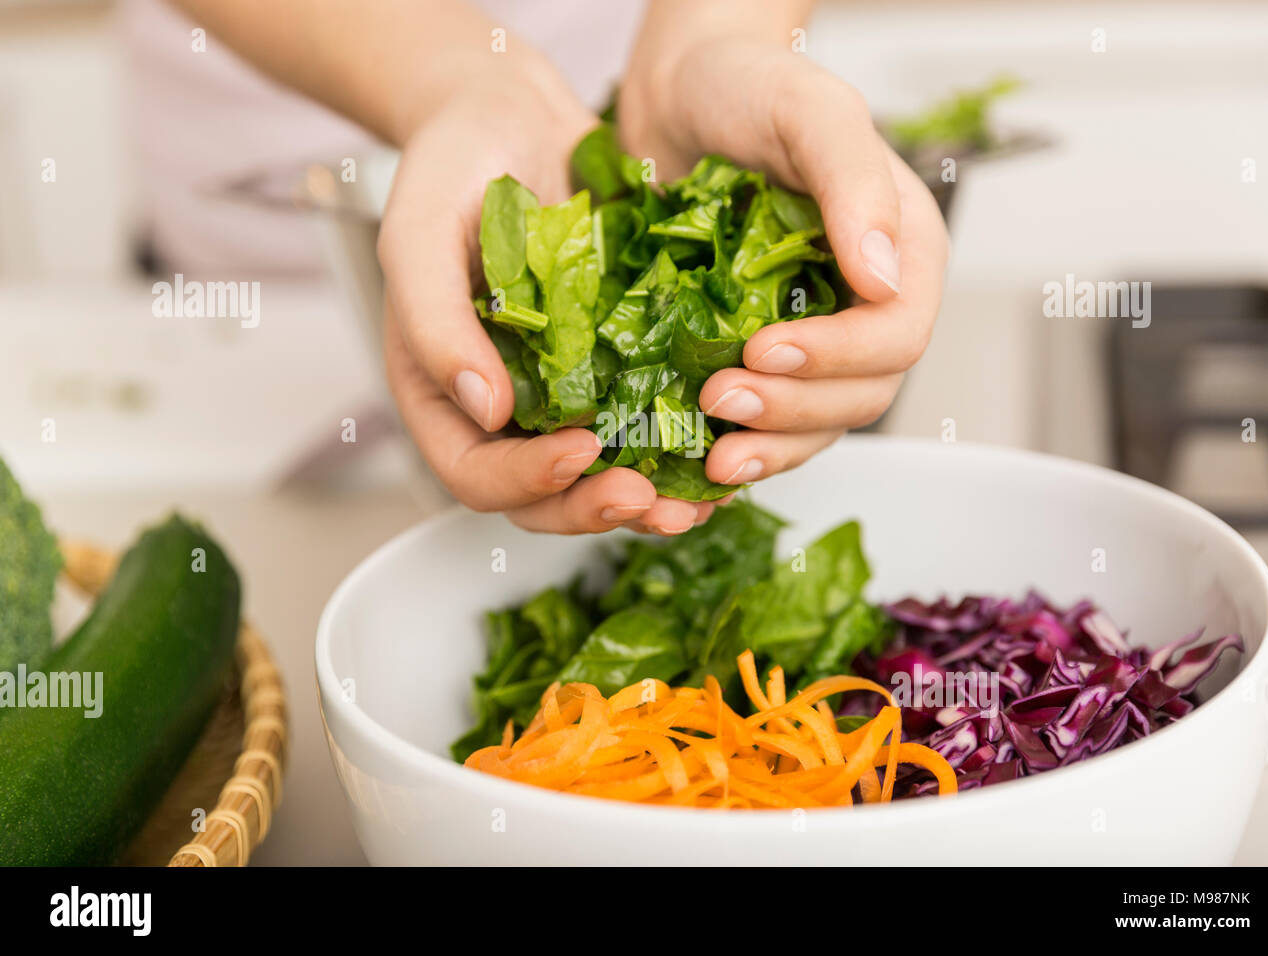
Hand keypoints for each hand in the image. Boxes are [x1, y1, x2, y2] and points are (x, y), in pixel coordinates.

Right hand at [379, 68, 723, 534]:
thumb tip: (482, 408)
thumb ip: (434, 323)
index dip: (526, 480)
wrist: (510, 114)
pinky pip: (648, 422)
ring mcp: (566, 391)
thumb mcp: (419, 236)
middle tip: (649, 497)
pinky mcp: (619, 364)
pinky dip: (681, 446)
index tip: (580, 452)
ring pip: (602, 475)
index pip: (474, 474)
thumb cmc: (448, 169)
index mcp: (445, 393)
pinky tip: (721, 446)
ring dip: (648, 498)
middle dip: (595, 508)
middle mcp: (506, 407)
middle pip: (544, 497)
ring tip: (696, 498)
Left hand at [619, 10, 948, 486]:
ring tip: (710, 452)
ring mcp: (814, 335)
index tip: (763, 348)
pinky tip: (697, 455)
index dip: (837, 356)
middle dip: (793, 410)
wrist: (677, 94)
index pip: (897, 336)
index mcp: (903, 254)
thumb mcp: (809, 113)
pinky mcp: (758, 353)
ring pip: (815, 422)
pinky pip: (767, 420)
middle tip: (720, 399)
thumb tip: (885, 277)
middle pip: (860, 394)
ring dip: (768, 445)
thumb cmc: (749, 86)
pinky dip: (739, 443)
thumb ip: (854, 184)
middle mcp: (866, 305)